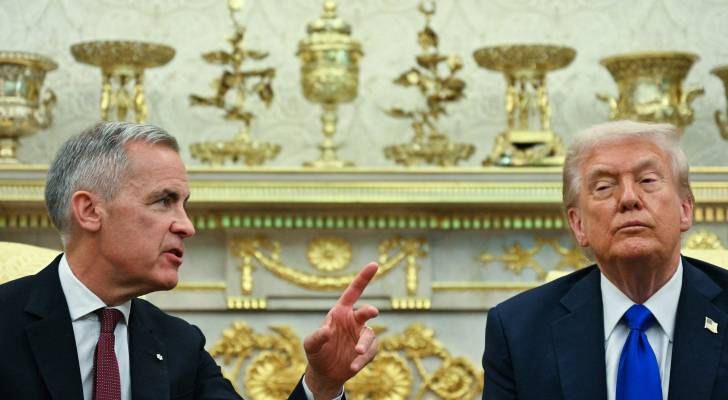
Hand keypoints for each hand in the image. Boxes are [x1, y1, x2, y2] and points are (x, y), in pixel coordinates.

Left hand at [303, 262, 379, 398]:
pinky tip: (353, 367)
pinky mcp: (368, 351)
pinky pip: (370, 352)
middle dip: (369, 310)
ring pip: (369, 335)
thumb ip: (317, 336)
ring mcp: (362, 336)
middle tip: (372, 312)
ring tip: (356, 353)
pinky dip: (363, 359)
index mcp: (340, 312)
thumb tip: (328, 330)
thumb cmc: (317, 353)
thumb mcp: (311, 345)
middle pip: (366, 312)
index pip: (353, 292)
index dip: (364, 278)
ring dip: (364, 344)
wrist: (325, 374)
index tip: (374, 264)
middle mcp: (354, 321)